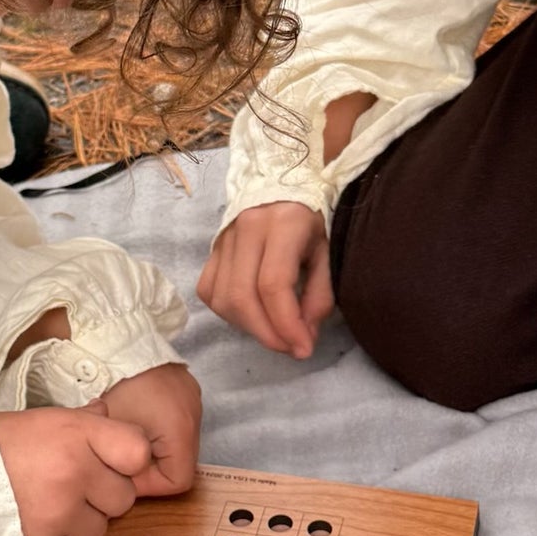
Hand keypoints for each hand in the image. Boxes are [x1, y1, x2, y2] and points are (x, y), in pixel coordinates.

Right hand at [0, 405, 151, 535]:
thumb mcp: (42, 420)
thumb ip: (82, 421)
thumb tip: (107, 413)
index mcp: (77, 435)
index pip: (138, 452)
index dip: (127, 460)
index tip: (109, 463)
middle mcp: (75, 474)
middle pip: (123, 498)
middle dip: (102, 496)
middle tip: (70, 487)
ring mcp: (61, 515)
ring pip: (100, 530)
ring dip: (81, 523)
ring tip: (48, 507)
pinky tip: (35, 527)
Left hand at [98, 363, 201, 497]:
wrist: (121, 342)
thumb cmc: (116, 386)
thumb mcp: (112, 433)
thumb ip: (119, 466)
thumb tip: (120, 484)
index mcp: (181, 430)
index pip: (178, 481)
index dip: (151, 485)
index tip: (125, 473)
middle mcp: (195, 418)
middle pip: (181, 464)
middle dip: (151, 468)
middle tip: (122, 459)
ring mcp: (194, 403)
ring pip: (179, 446)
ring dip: (155, 451)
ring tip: (127, 440)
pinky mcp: (186, 392)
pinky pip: (177, 426)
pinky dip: (159, 433)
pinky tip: (138, 422)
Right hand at [196, 202, 333, 358]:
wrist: (280, 187)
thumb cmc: (310, 222)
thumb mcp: (327, 253)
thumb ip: (319, 295)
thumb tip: (304, 336)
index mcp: (283, 224)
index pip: (273, 285)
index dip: (286, 325)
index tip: (303, 349)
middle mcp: (247, 228)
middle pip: (243, 296)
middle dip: (266, 333)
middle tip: (290, 348)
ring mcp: (223, 238)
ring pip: (223, 298)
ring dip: (249, 327)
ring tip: (274, 331)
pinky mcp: (211, 250)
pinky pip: (209, 291)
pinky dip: (229, 313)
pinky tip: (252, 314)